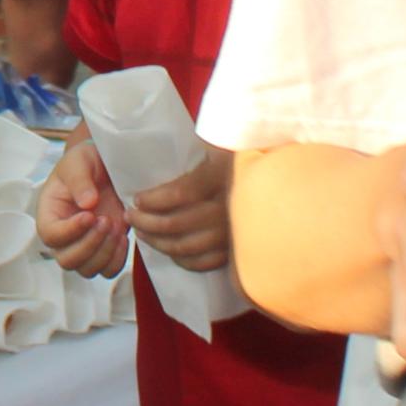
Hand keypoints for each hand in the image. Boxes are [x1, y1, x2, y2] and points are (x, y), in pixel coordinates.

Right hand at [38, 139, 131, 278]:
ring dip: (105, 254)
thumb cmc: (86, 162)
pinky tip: (123, 238)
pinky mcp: (104, 250)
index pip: (50, 235)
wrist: (106, 166)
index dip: (70, 231)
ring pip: (87, 270)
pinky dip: (117, 260)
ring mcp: (83, 246)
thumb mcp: (80, 161)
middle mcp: (63, 235)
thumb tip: (87, 203)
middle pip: (67, 260)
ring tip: (116, 226)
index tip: (90, 215)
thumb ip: (80, 180)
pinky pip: (108, 270)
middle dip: (90, 245)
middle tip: (106, 221)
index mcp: (50, 213)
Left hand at [126, 151, 235, 271]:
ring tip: (142, 233)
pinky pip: (204, 262)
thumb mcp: (220, 143)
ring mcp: (232, 231)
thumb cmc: (240, 156)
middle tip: (131, 216)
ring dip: (158, 242)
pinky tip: (169, 250)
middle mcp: (227, 206)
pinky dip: (182, 259)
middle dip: (146, 223)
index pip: (180, 193)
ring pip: (186, 247)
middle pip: (177, 224)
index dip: (154, 200)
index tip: (137, 198)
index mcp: (221, 176)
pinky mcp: (236, 248)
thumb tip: (164, 143)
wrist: (274, 181)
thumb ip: (198, 144)